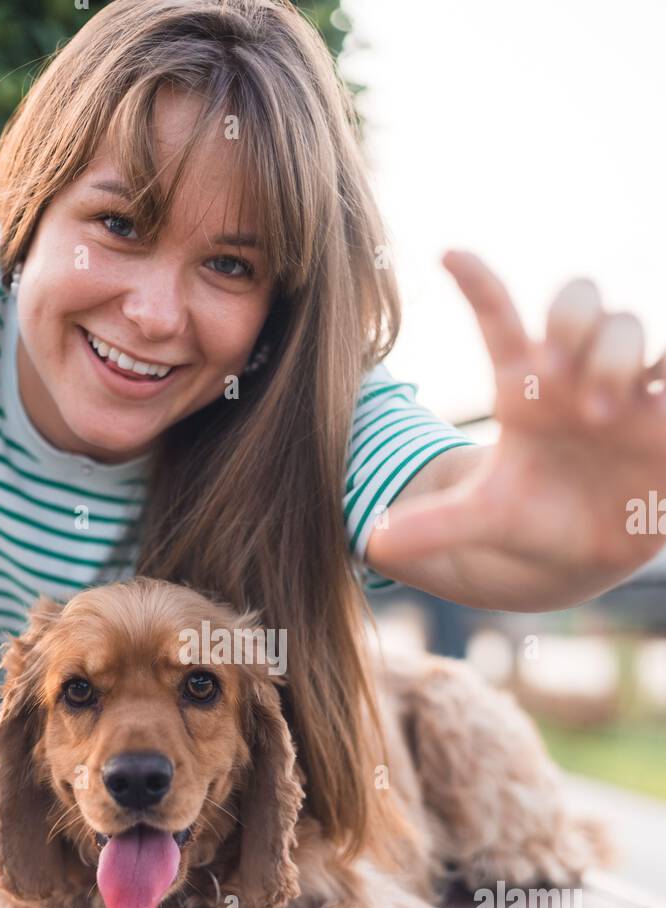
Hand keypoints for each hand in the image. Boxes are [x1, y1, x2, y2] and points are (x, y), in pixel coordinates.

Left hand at [366, 251, 665, 586]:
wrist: (589, 550)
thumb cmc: (533, 517)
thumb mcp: (487, 518)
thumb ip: (437, 525)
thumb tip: (372, 542)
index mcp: (525, 385)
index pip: (500, 320)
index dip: (478, 284)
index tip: (447, 255)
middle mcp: (577, 372)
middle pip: (578, 303)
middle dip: (571, 322)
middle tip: (559, 376)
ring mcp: (628, 389)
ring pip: (635, 324)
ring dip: (620, 354)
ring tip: (603, 413)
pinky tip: (665, 381)